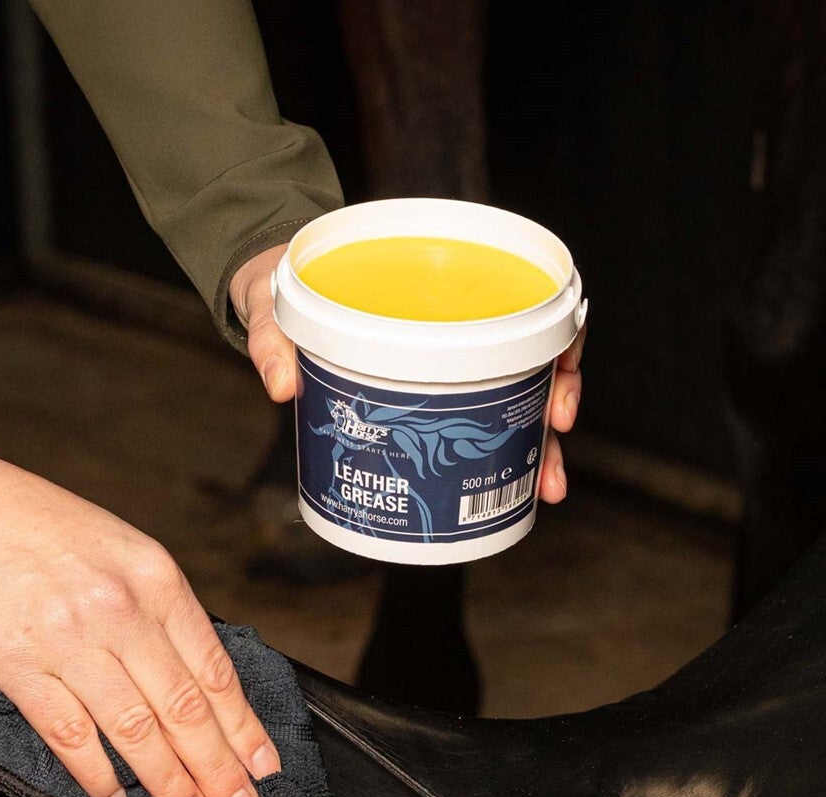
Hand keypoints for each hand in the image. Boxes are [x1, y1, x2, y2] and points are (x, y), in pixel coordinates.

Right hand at [0, 446, 280, 796]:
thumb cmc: (38, 523)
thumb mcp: (123, 548)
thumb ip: (159, 606)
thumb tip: (191, 672)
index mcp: (155, 578)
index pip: (213, 668)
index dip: (243, 725)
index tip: (263, 763)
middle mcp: (121, 611)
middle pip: (183, 708)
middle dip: (219, 768)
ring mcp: (69, 641)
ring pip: (134, 730)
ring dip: (168, 782)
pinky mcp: (18, 668)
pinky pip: (69, 734)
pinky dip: (97, 774)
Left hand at [229, 243, 586, 500]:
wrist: (270, 285)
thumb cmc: (281, 281)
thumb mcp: (272, 302)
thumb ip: (274, 338)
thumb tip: (280, 388)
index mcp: (430, 280)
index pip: (527, 302)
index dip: (557, 345)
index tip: (557, 387)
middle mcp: (451, 317)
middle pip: (531, 360)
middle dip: (550, 411)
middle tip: (552, 453)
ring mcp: (443, 354)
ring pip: (510, 397)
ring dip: (532, 444)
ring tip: (544, 485)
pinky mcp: (425, 384)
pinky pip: (471, 416)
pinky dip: (492, 452)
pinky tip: (505, 482)